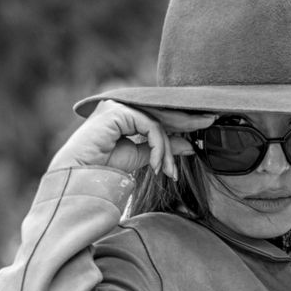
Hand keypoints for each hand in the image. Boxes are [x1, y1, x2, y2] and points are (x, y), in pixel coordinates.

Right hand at [51, 101, 213, 176]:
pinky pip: (150, 127)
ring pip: (157, 123)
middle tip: (211, 121)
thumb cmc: (102, 172)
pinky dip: (158, 147)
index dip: (180, 122)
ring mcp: (117, 107)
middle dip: (186, 122)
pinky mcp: (117, 113)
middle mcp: (119, 107)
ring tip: (169, 172)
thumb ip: (160, 149)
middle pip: (160, 113)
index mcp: (122, 116)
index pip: (157, 116)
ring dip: (167, 150)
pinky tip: (157, 165)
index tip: (203, 127)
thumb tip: (187, 144)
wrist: (79, 182)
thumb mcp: (139, 158)